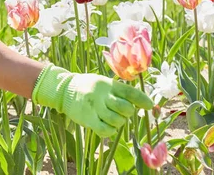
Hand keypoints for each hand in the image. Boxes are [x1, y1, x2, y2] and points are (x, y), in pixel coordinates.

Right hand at [32, 65, 152, 136]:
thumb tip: (141, 101)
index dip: (143, 100)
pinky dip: (110, 130)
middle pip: (126, 108)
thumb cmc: (88, 86)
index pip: (130, 92)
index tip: (150, 106)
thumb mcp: (103, 82)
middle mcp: (102, 95)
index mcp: (108, 84)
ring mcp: (94, 107)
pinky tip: (107, 125)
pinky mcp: (87, 119)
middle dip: (128, 112)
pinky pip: (106, 130)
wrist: (64, 89)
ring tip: (113, 118)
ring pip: (117, 121)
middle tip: (122, 111)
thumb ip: (119, 90)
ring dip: (119, 122)